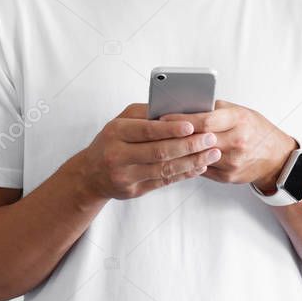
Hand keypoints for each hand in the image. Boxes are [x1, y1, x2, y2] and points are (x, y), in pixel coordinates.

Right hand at [78, 104, 222, 199]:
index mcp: (115, 132)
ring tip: (211, 153)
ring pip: (164, 169)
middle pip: (159, 151)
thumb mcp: (120, 121)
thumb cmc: (111, 141)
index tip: (192, 125)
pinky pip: (163, 182)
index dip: (170, 129)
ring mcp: (125, 176)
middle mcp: (118, 155)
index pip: (146, 130)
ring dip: (192, 161)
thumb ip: (145, 113)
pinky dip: (184, 174)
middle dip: (189, 145)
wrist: (90, 174)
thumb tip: (176, 109)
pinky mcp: (134, 191)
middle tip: (210, 139)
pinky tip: (198, 167)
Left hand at [158, 100, 296, 191]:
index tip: (164, 117)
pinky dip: (188, 162)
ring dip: (178, 150)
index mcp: (240, 120)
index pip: (205, 120)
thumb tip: (185, 105)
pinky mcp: (228, 177)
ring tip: (160, 143)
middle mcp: (237, 142)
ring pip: (197, 156)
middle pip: (198, 139)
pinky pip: (202, 168)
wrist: (276, 157)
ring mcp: (233, 162)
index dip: (182, 119)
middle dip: (175, 135)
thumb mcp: (240, 111)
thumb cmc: (255, 129)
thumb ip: (215, 109)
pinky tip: (176, 157)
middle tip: (155, 131)